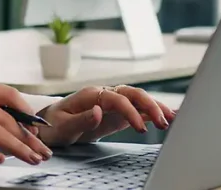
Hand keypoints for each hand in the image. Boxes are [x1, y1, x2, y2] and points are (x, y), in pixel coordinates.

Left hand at [36, 85, 174, 146]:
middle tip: (164, 122)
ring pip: (139, 100)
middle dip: (150, 105)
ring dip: (155, 107)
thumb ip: (81, 119)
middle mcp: (105, 95)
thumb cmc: (53, 126)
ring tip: (172, 118)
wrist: (48, 128)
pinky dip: (152, 113)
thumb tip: (99, 111)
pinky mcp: (116, 115)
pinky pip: (137, 110)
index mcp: (92, 95)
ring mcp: (112, 104)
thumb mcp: (62, 125)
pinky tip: (166, 116)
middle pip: (133, 94)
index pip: (118, 99)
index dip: (130, 111)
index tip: (139, 127)